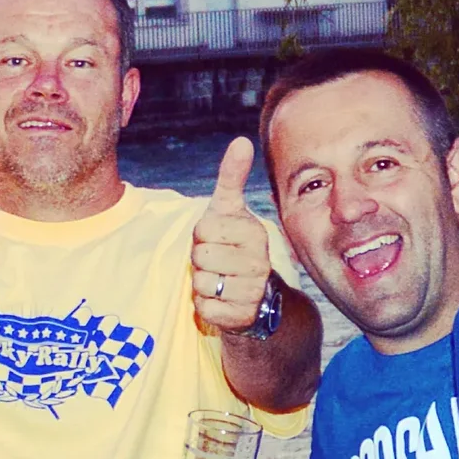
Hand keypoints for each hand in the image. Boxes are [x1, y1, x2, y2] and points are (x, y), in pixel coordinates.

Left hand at [191, 138, 273, 331]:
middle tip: (217, 261)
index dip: (202, 234)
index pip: (203, 229)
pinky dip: (205, 305)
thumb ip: (232, 176)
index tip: (217, 238)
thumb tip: (241, 141)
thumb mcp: (230, 210)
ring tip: (220, 280)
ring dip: (202, 283)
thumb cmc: (234, 244)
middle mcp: (258, 263)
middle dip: (200, 259)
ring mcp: (251, 292)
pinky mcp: (240, 317)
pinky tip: (221, 300)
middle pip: (199, 257)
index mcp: (254, 233)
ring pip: (200, 283)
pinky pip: (203, 308)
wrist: (256, 295)